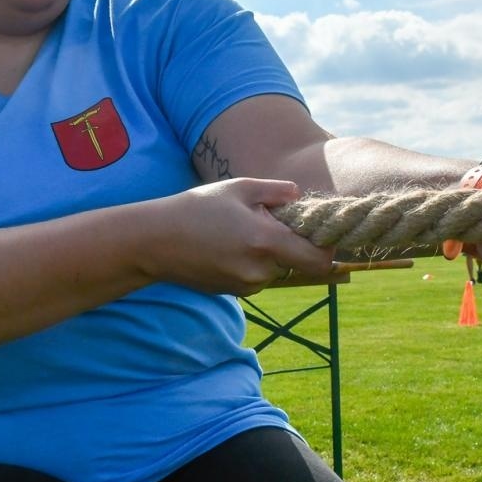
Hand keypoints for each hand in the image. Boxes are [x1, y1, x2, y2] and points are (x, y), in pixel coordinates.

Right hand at [142, 178, 336, 295]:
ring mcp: (246, 285)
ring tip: (238, 232)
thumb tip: (300, 196)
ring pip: (275, 269)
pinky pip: (256, 277)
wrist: (154, 241)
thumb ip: (277, 191)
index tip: (319, 232)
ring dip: (268, 253)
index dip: (327, 247)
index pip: (319, 259)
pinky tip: (226, 246)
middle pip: (297, 262)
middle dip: (290, 243)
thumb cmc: (195, 208)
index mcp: (266, 241)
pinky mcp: (233, 293)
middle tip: (265, 220)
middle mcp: (260, 270)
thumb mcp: (238, 188)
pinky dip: (251, 263)